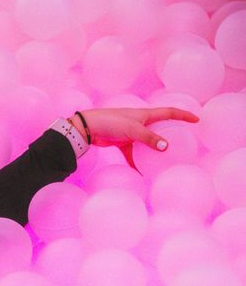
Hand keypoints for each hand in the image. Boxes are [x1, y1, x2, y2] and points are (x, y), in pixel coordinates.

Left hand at [72, 107, 199, 171]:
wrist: (88, 128)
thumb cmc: (111, 123)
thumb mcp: (133, 130)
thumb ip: (150, 138)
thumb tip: (166, 147)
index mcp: (146, 114)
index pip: (170, 112)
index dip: (183, 115)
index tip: (196, 120)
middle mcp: (140, 122)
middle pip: (160, 127)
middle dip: (171, 133)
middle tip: (182, 142)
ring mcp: (131, 133)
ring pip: (147, 143)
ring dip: (154, 151)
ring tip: (164, 161)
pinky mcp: (122, 142)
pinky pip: (133, 154)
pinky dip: (137, 162)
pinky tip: (141, 173)